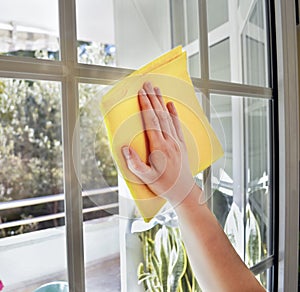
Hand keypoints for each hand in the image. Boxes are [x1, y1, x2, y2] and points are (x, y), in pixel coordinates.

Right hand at [121, 82, 195, 205]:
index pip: (151, 121)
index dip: (145, 106)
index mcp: (159, 147)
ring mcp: (177, 142)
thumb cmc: (163, 185)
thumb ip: (135, 163)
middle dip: (152, 98)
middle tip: (147, 84)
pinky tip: (171, 105)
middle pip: (159, 115)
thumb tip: (125, 148)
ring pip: (168, 118)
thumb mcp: (146, 178)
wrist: (183, 191)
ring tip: (157, 90)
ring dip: (162, 102)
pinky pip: (178, 126)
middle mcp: (169, 141)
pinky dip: (174, 114)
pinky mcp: (182, 144)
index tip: (141, 93)